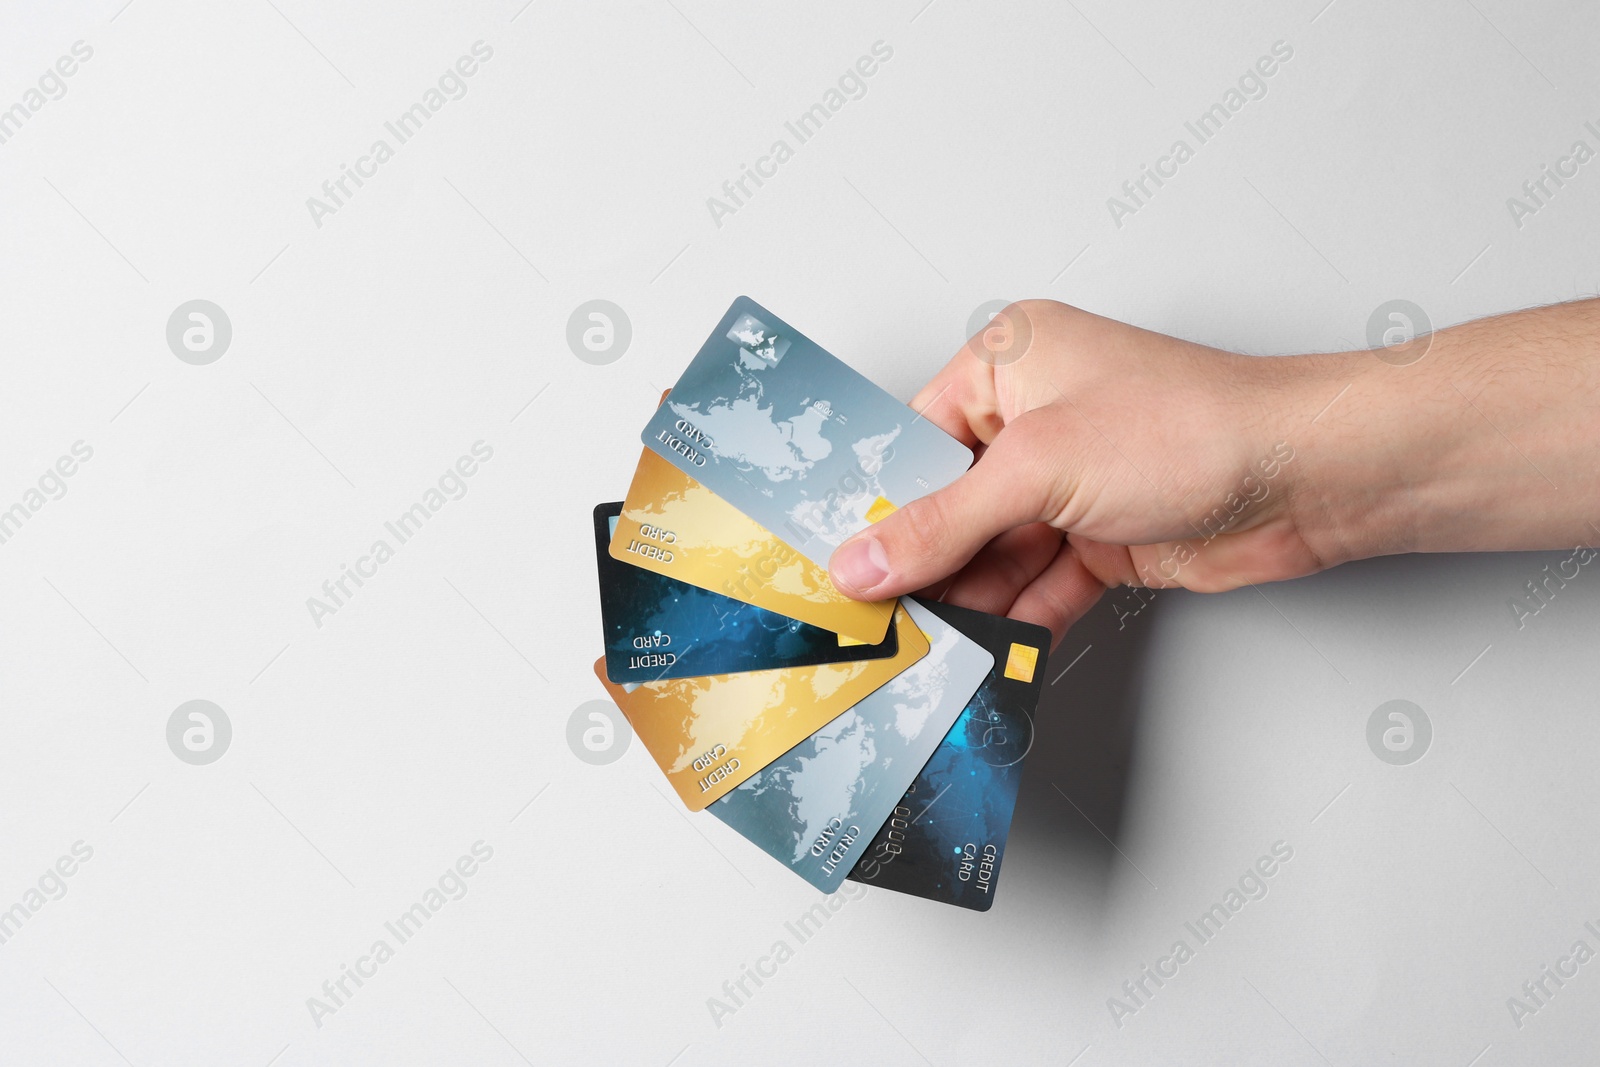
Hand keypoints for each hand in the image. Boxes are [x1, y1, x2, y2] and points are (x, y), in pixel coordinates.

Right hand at [826, 300, 1333, 644]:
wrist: (1307, 477)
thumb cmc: (1190, 426)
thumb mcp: (1039, 469)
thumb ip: (943, 523)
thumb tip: (866, 559)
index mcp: (1008, 363)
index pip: (915, 439)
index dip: (879, 505)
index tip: (839, 563)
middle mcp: (1036, 418)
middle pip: (951, 504)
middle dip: (923, 564)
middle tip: (876, 619)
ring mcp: (1071, 482)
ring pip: (994, 552)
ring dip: (968, 601)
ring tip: (923, 649)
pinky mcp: (1103, 537)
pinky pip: (1039, 584)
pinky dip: (1017, 619)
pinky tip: (986, 653)